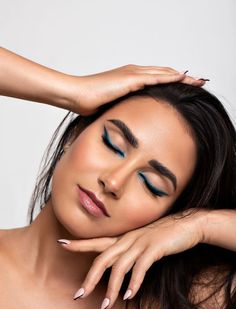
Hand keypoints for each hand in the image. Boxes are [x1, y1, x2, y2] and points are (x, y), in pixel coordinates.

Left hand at [57, 209, 204, 308]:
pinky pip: (140, 267)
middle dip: (90, 278)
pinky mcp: (155, 248)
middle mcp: (129, 239)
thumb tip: (120, 269)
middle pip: (102, 258)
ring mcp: (141, 243)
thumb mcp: (144, 242)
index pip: (97, 241)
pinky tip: (129, 295)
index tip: (61, 243)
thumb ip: (131, 252)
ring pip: (119, 266)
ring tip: (105, 305)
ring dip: (111, 288)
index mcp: (124, 238)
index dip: (79, 243)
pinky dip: (134, 283)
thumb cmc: (164, 236)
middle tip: (79, 295)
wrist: (188, 225)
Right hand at [69, 65, 204, 114]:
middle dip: (183, 77)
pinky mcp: (130, 78)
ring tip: (197, 80)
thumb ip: (124, 108)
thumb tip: (131, 120)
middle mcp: (133, 72)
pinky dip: (170, 77)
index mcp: (130, 79)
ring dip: (182, 76)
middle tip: (199, 82)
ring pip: (164, 72)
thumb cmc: (89, 103)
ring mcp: (132, 74)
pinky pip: (155, 77)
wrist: (76, 95)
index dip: (172, 81)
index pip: (157, 78)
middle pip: (164, 72)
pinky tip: (183, 78)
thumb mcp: (112, 106)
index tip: (185, 87)